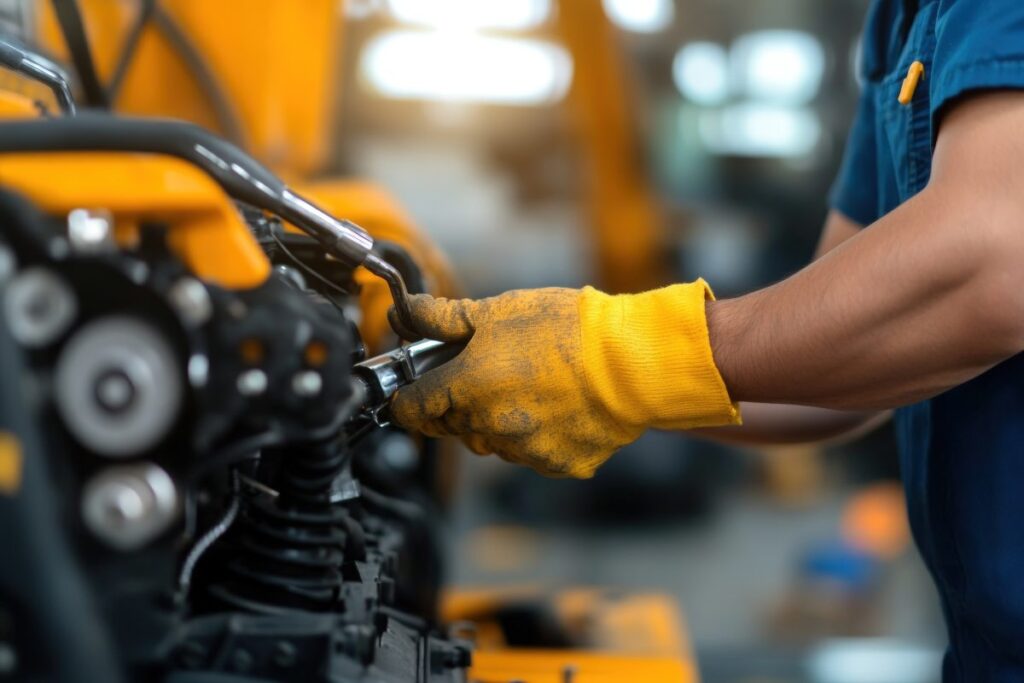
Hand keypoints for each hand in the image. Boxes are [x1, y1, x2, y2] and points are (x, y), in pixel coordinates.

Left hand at [391, 283, 738, 477]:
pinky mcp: (557, 466)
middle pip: (452, 426)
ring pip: (492, 441)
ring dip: (498, 420)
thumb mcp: (497, 310)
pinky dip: (537, 435)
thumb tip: (402, 313)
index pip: (411, 410)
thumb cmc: (567, 328)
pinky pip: (532, 454)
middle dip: (460, 403)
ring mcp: (524, 452)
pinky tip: (559, 406)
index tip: (421, 387)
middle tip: (490, 371)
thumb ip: (442, 318)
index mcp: (466, 388)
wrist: (633, 361)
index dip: (411, 397)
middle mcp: (488, 428)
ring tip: (532, 384)